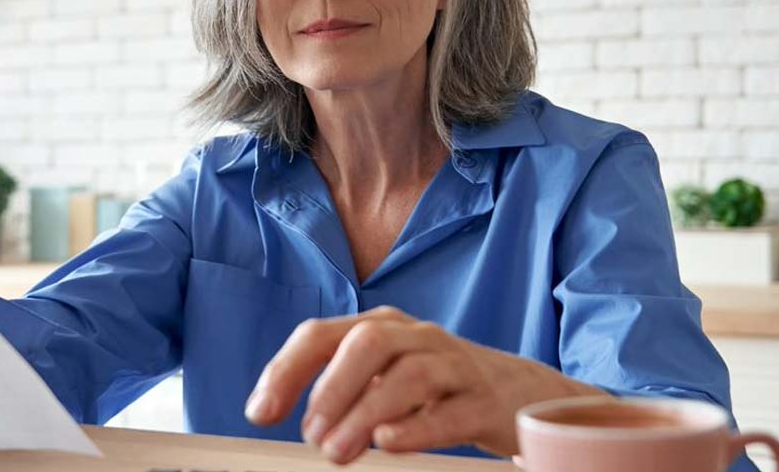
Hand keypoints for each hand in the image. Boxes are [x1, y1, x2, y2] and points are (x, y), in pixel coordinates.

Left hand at [243, 306, 606, 464]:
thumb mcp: (383, 376)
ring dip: (367, 412)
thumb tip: (285, 416)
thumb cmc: (436, 387)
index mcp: (381, 328)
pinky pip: (453, 409)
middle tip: (309, 435)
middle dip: (331, 387)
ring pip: (411, 374)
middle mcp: (417, 337)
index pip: (322, 335)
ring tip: (338, 451)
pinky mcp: (486, 401)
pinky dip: (418, 426)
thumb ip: (338, 389)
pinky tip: (389, 442)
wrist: (519, 393)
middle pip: (369, 343)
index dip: (286, 370)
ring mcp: (455, 365)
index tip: (259, 412)